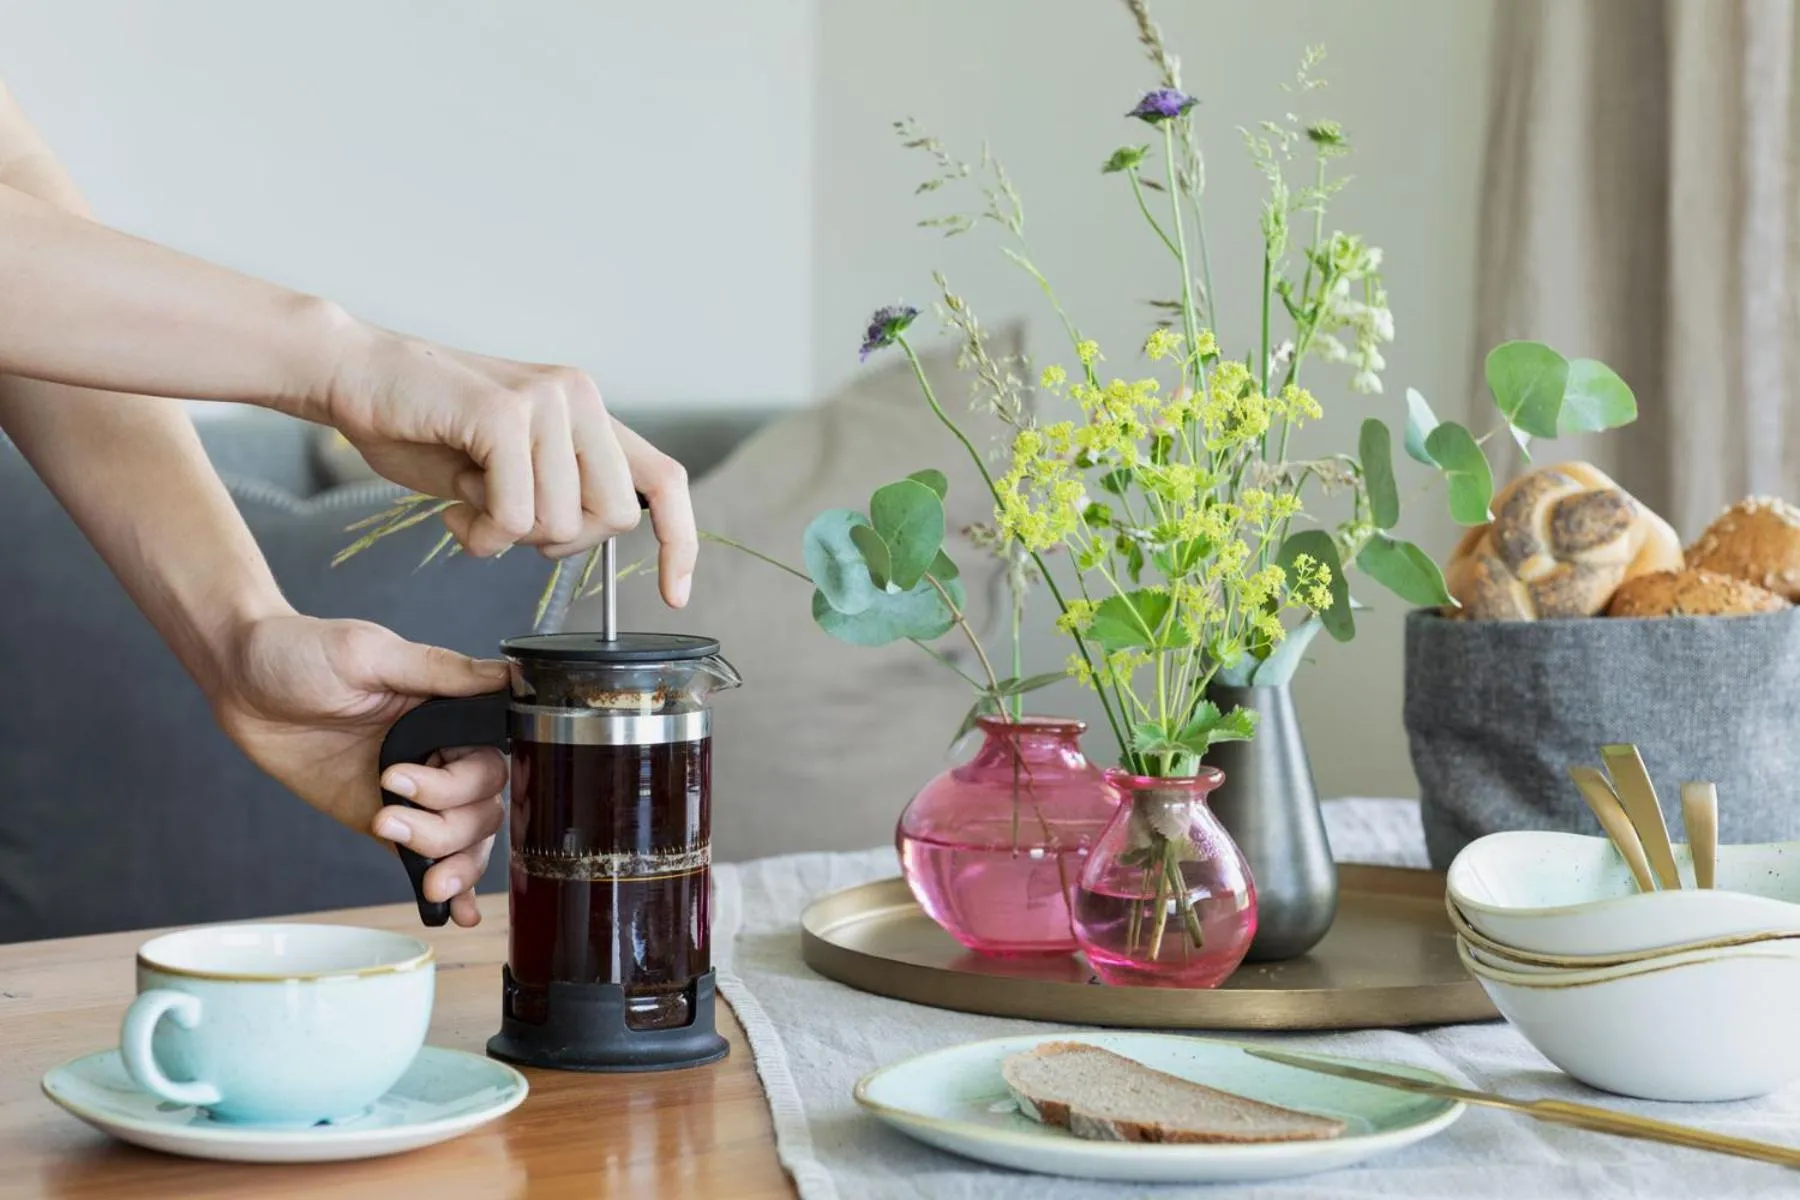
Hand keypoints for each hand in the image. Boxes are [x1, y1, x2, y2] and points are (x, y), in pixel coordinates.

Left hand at [209, 611, 509, 926]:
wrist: (241, 680)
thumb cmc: (303, 653)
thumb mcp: (372, 653)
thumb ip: (441, 673)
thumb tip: (509, 674)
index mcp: (448, 711)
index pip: (495, 761)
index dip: (469, 783)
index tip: (425, 779)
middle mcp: (439, 751)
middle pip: (483, 808)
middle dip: (446, 820)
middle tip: (390, 802)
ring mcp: (411, 790)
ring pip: (463, 839)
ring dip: (443, 853)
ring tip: (389, 830)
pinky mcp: (380, 815)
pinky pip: (424, 856)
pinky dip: (449, 887)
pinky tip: (456, 910)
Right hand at [322, 328, 696, 606]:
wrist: (354, 376)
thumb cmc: (424, 427)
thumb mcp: (507, 470)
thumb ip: (556, 494)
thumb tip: (588, 534)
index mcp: (588, 412)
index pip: (664, 480)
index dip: (678, 541)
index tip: (674, 596)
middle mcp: (580, 398)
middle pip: (613, 518)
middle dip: (560, 544)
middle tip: (505, 522)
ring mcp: (547, 401)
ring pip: (560, 524)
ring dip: (505, 537)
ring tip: (467, 502)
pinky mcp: (504, 414)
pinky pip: (514, 515)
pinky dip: (479, 532)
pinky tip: (451, 505)